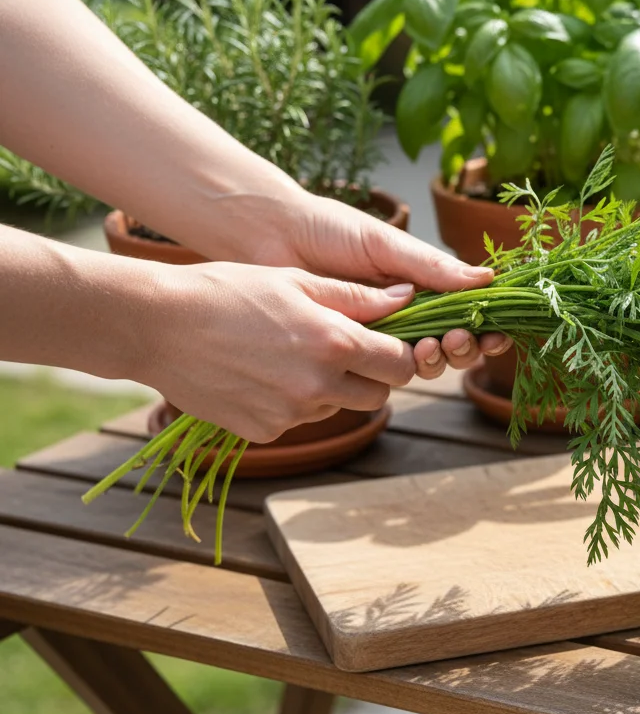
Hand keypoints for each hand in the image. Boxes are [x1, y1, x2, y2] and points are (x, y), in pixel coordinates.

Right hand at [140, 262, 421, 442]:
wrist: (156, 325)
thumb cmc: (227, 291)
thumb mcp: (295, 281)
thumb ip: (357, 297)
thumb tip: (408, 298)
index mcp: (335, 344)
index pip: (400, 365)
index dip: (398, 354)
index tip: (385, 344)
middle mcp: (318, 386)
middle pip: (377, 396)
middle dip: (371, 377)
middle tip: (344, 353)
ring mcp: (290, 414)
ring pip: (336, 408)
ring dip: (329, 389)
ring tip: (289, 355)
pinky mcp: (263, 431)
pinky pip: (296, 420)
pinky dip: (290, 403)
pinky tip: (259, 374)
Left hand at [244, 190, 512, 374]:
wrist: (266, 236)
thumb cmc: (326, 229)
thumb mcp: (384, 244)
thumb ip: (430, 266)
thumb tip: (486, 280)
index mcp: (419, 286)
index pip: (463, 315)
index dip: (483, 329)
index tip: (492, 335)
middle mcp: (402, 315)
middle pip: (447, 347)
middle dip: (460, 349)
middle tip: (452, 340)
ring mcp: (372, 336)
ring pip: (417, 364)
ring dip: (433, 362)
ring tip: (426, 348)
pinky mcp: (342, 353)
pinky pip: (374, 372)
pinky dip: (391, 372)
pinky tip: (395, 361)